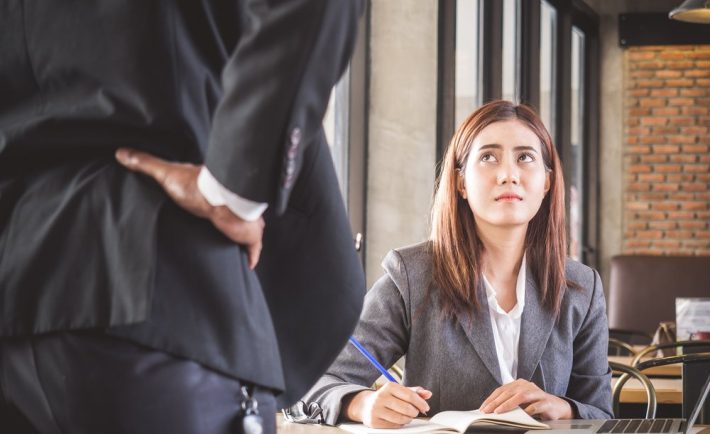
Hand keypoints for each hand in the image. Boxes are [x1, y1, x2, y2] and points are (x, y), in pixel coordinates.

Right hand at [115, 148, 263, 268]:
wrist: (222, 201)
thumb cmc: (196, 187)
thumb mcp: (165, 173)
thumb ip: (145, 163)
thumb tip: (121, 152)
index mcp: (213, 192)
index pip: (211, 198)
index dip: (208, 204)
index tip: (202, 210)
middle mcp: (230, 206)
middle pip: (229, 215)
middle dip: (227, 221)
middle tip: (218, 233)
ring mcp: (242, 221)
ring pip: (243, 230)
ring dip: (238, 236)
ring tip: (231, 246)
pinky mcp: (248, 235)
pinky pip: (253, 248)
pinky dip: (252, 255)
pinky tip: (249, 263)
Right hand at [344, 383, 431, 427]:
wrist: (365, 405)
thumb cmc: (387, 397)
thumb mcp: (399, 391)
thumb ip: (414, 392)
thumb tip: (428, 394)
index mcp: (389, 386)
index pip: (410, 395)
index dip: (421, 403)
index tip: (426, 407)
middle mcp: (381, 396)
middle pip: (407, 408)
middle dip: (414, 412)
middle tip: (414, 412)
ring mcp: (376, 410)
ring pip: (401, 419)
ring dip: (408, 419)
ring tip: (406, 416)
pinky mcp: (374, 422)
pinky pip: (394, 426)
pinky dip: (399, 424)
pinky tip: (397, 419)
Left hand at [479, 379, 572, 420]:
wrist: (557, 407)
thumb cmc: (535, 404)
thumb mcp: (520, 401)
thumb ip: (508, 402)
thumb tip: (491, 409)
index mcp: (519, 384)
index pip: (502, 389)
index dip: (491, 398)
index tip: (483, 408)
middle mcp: (527, 386)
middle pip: (509, 392)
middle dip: (496, 402)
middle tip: (487, 411)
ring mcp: (537, 393)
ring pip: (521, 396)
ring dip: (508, 404)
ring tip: (499, 411)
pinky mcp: (546, 402)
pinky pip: (535, 406)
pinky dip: (527, 411)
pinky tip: (521, 415)